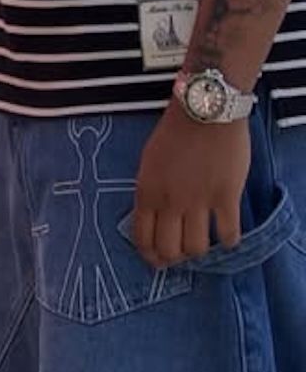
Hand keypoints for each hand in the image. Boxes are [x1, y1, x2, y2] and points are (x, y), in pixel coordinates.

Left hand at [130, 102, 250, 267]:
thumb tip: (153, 217)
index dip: (150, 255)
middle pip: (169, 250)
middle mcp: (170, 202)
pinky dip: (229, 241)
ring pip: (197, 248)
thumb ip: (150, 191)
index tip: (157, 260)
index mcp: (146, 192)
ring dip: (200, 251)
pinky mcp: (226, 197)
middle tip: (181, 256)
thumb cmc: (174, 132)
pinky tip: (228, 236)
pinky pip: (228, 234)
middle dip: (173, 259)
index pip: (142, 238)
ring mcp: (198, 201)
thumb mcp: (149, 162)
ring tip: (204, 242)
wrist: (204, 111)